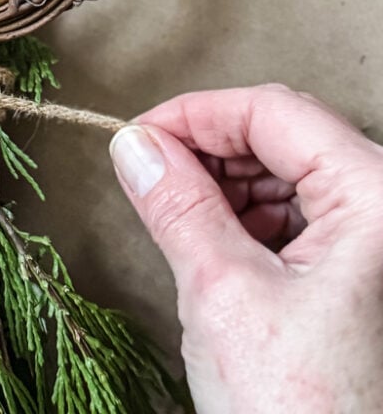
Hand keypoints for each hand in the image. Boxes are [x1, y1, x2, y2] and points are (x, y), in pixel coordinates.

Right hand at [110, 83, 382, 413]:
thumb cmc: (307, 413)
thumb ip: (177, 204)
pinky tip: (218, 242)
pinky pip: (306, 216)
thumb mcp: (223, 295)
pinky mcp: (367, 272)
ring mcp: (379, 241)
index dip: (195, 114)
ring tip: (178, 213)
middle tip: (149, 171)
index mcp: (376, 198)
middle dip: (210, 150)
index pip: (273, 111)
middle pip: (287, 136)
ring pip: (293, 173)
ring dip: (228, 185)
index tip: (138, 134)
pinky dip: (253, 219)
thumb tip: (136, 146)